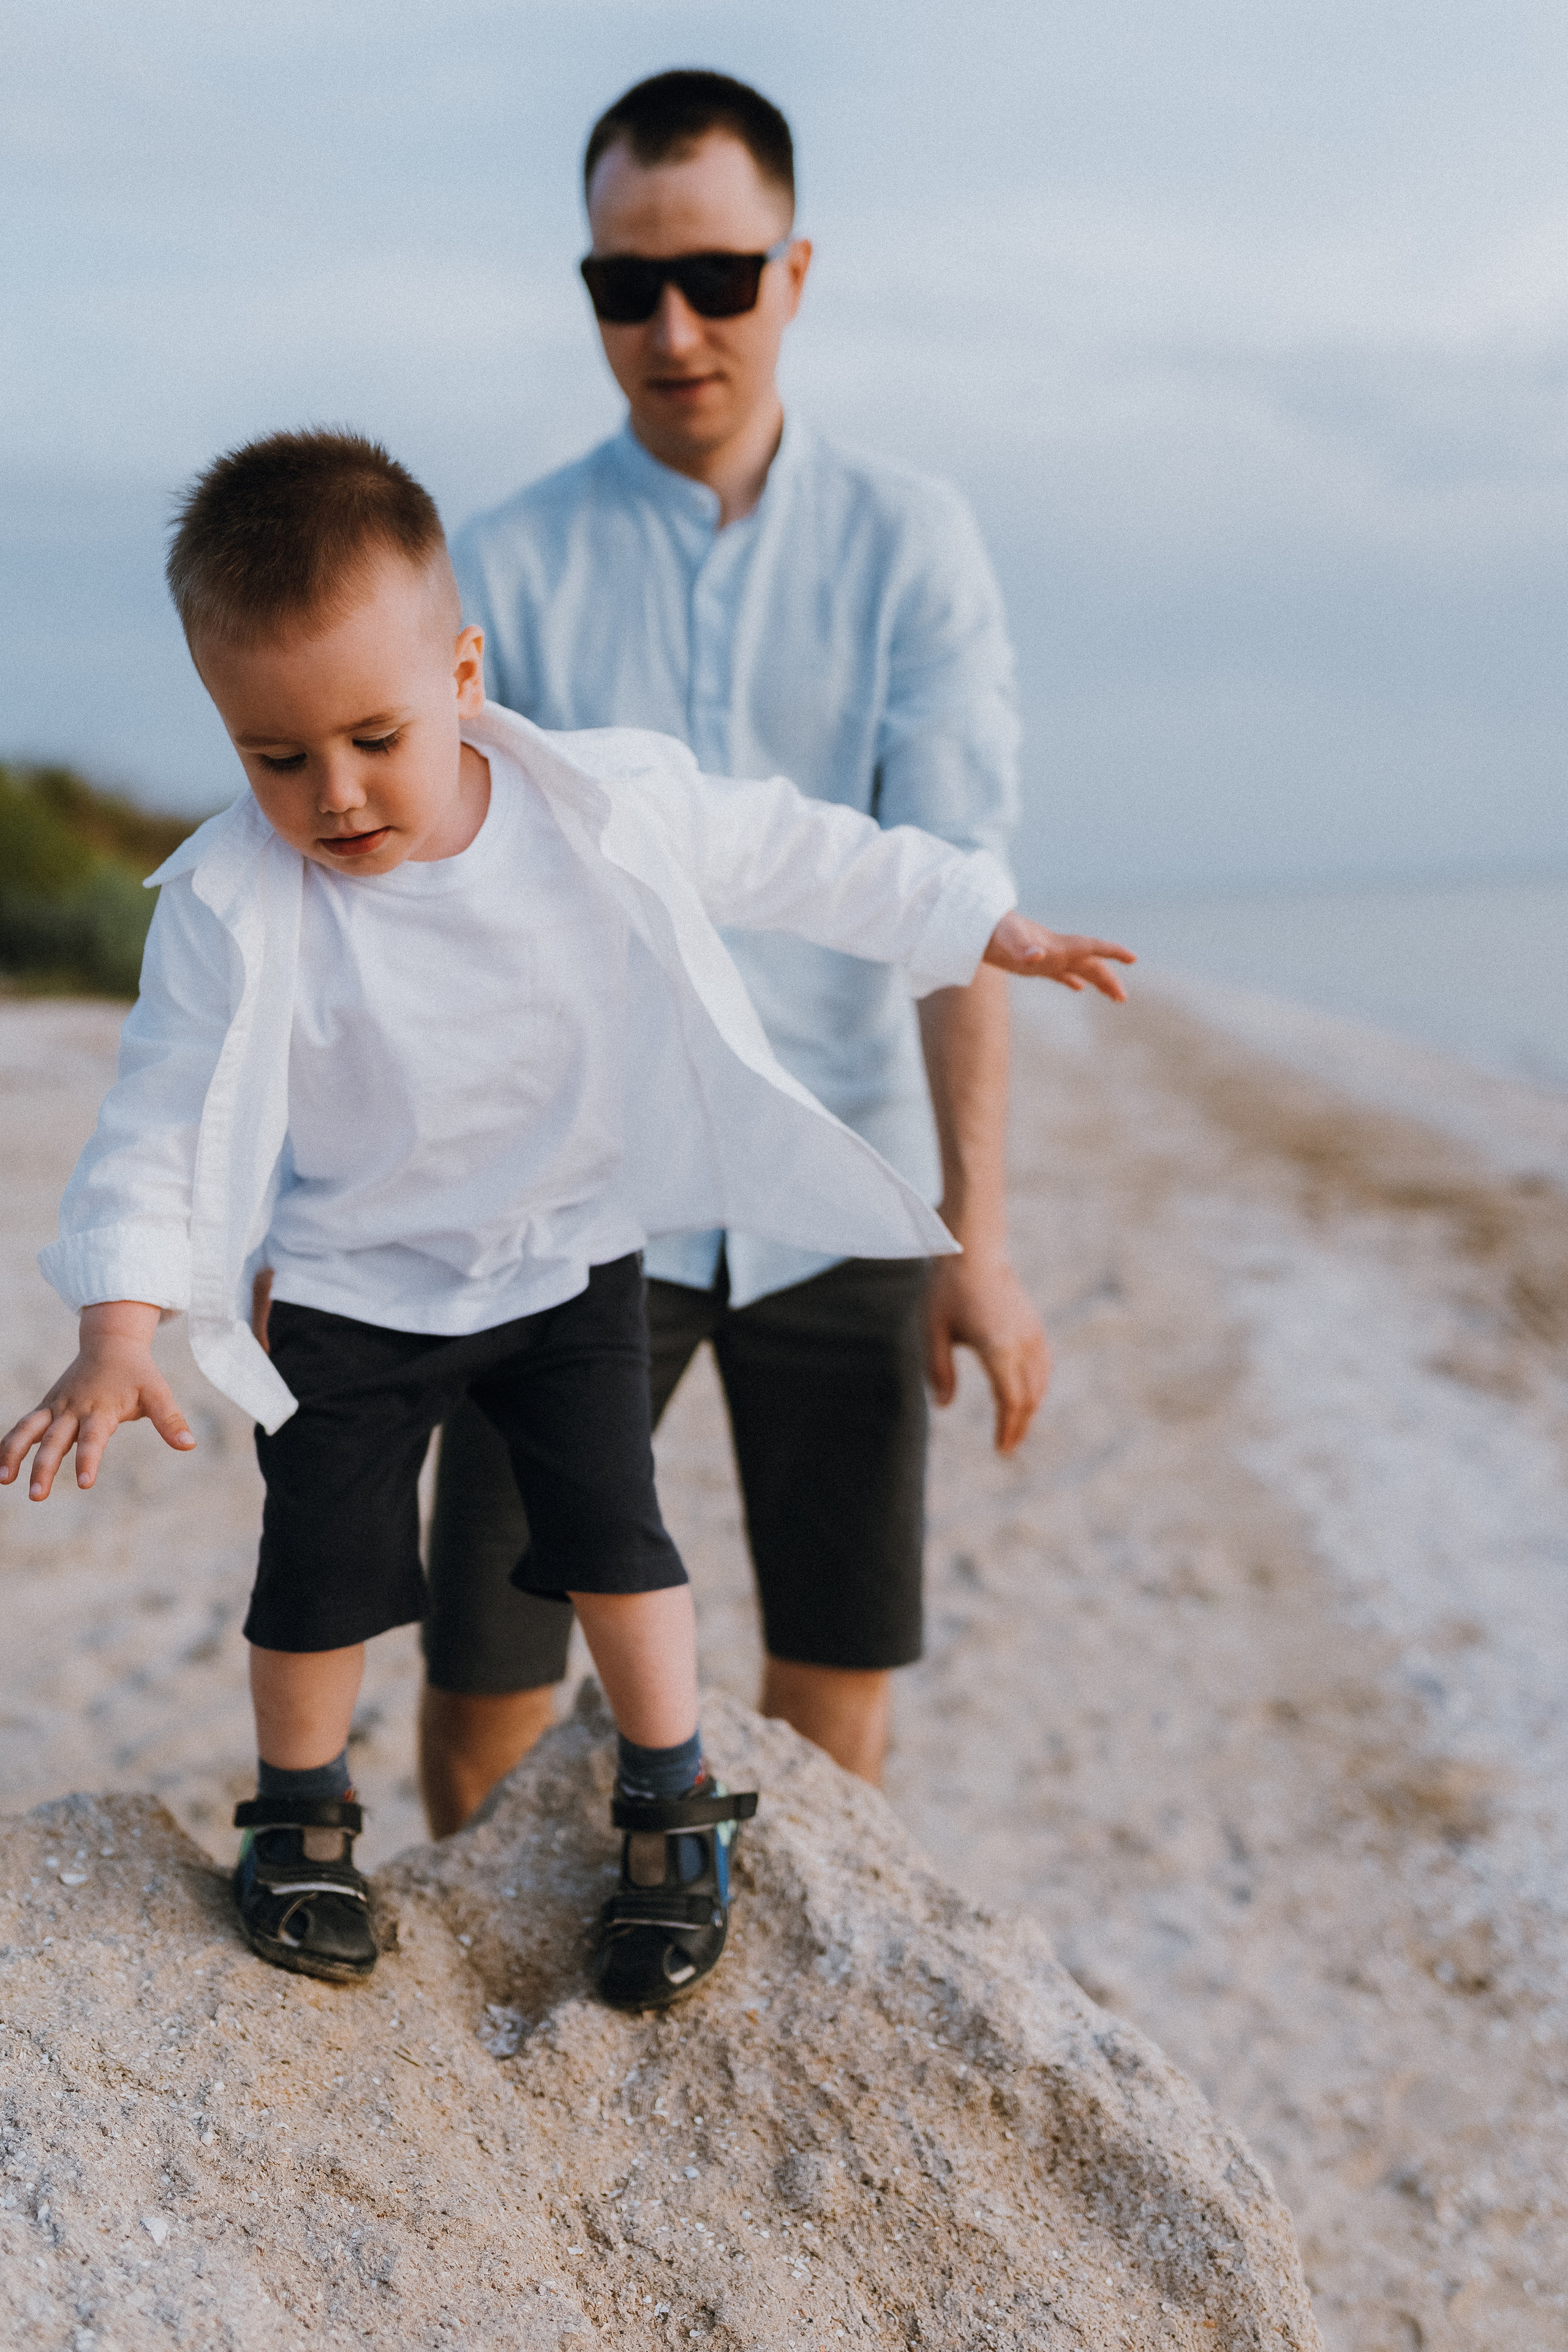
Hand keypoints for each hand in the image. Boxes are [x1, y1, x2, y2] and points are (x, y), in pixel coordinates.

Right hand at [0, 1302, 193, 1500]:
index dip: (89, 1459)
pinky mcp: (46, 1407)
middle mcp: (73, 1409)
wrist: (111, 1343)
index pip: (93, 1439)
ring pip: (28, 1430)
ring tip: (3, 1480)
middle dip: (44, 1468)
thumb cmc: (137, 1373)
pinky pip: (23, 1426)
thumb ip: (170, 1419)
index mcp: (100, 1409)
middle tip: (37, 1495)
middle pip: (55, 1440)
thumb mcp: (157, 1393)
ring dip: (13, 1453)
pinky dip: (9, 1444)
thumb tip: (189, 1444)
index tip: (85, 1482)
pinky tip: (0, 1468)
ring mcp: (56, 1408)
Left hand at [925, 1253, 1051, 1455]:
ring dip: (1029, 1408)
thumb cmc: (948, 1289)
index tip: (1000, 1449)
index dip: (1007, 1428)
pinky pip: (1043, 1366)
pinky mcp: (1034, 1326)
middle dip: (1019, 1426)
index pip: (1011, 1401)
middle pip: (1028, 1398)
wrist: (973, 1250)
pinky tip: (1026, 1396)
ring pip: (1039, 1383)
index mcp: (998, 1348)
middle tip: (1006, 1448)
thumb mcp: (932, 1330)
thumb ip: (938, 1370)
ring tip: (1014, 1427)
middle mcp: (1021, 1344)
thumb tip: (943, 1406)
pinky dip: (1037, 1387)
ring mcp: (1032, 1334)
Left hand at [983, 913, 1133, 998]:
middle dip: (1109, 979)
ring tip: (1114, 997)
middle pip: (1091, 964)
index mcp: (1057, 945)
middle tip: (1122, 999)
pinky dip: (1072, 980)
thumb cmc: (992, 933)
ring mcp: (1047, 956)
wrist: (975, 928)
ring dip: (1097, 981)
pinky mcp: (1034, 964)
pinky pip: (1060, 974)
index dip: (1112, 951)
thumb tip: (1037, 957)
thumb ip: (1023, 950)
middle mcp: (1057, 950)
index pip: (1091, 947)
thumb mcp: (1007, 943)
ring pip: (1080, 969)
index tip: (1132, 958)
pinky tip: (1078, 988)